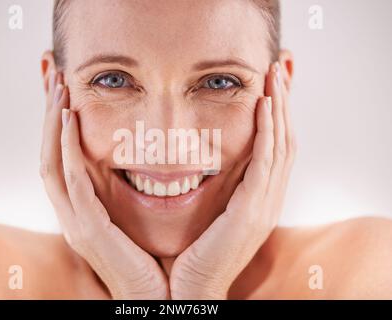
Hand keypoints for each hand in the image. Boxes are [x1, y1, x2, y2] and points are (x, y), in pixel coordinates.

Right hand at [40, 71, 168, 298]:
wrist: (163, 298)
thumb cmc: (155, 258)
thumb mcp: (139, 217)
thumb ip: (130, 190)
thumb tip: (145, 157)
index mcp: (84, 211)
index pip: (61, 159)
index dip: (58, 125)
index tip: (65, 91)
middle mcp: (73, 214)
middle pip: (49, 154)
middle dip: (49, 115)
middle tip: (54, 76)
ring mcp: (76, 223)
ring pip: (52, 163)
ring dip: (53, 123)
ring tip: (59, 87)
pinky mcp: (88, 230)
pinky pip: (72, 182)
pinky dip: (67, 149)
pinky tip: (71, 119)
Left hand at [169, 62, 296, 298]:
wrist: (192, 290)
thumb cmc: (194, 253)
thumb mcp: (210, 213)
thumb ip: (217, 188)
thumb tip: (208, 159)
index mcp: (258, 200)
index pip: (275, 148)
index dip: (276, 115)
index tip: (269, 85)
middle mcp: (268, 200)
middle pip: (285, 141)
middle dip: (283, 103)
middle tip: (278, 69)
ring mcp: (264, 206)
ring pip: (281, 146)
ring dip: (279, 108)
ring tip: (274, 76)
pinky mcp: (252, 212)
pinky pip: (266, 162)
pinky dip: (269, 131)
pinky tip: (265, 105)